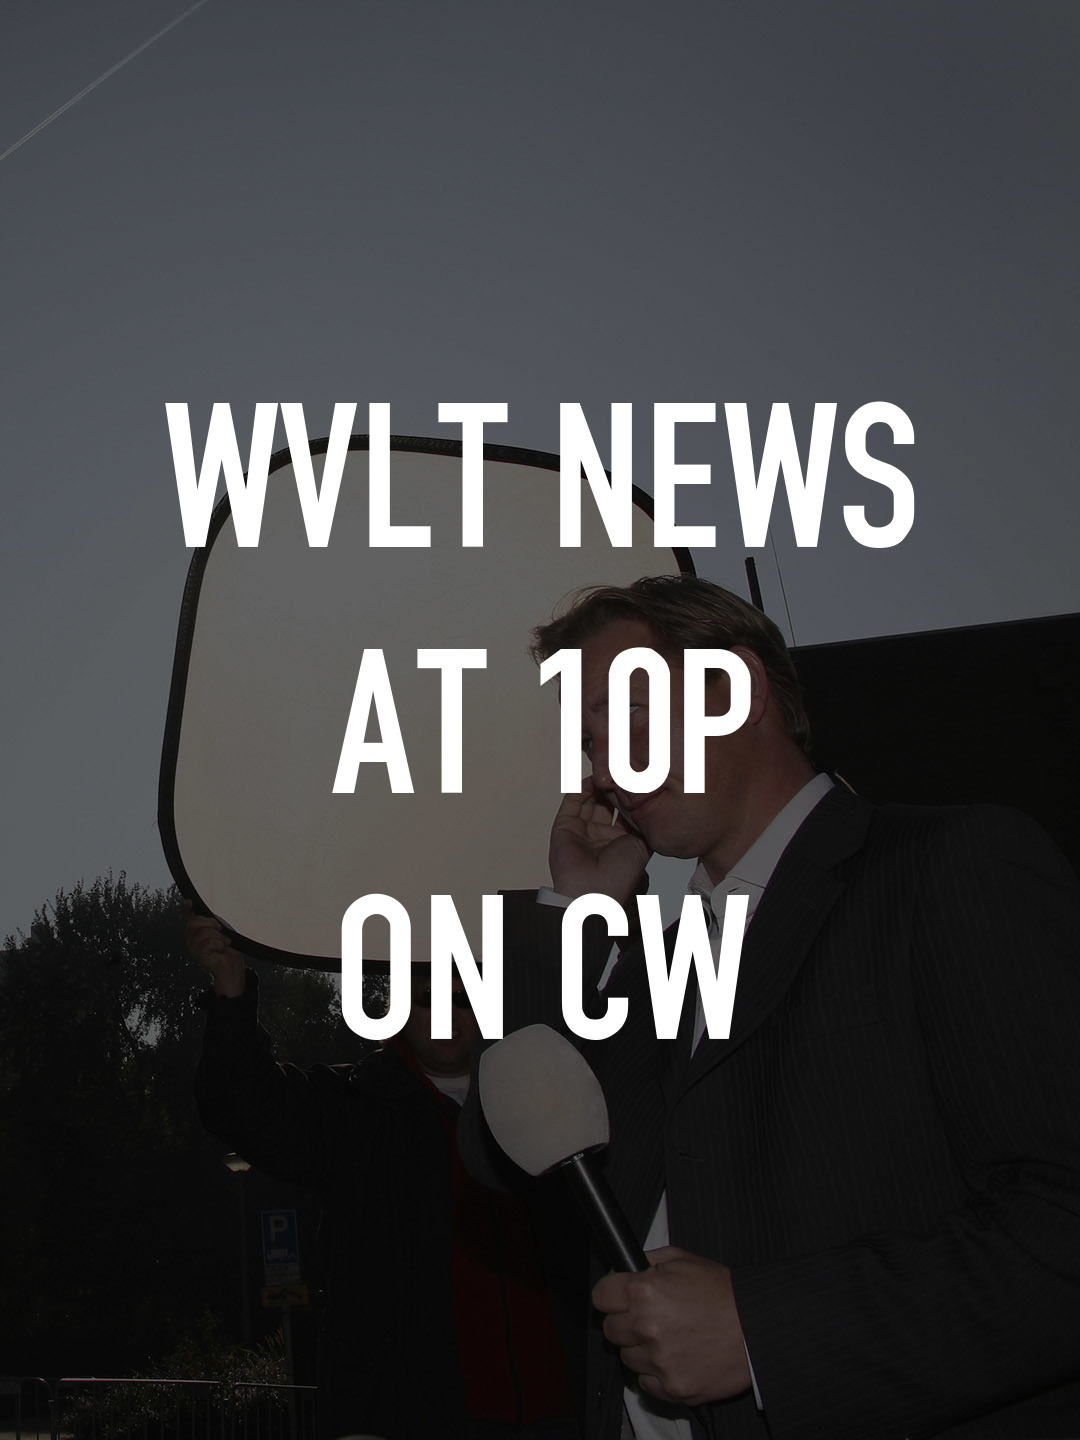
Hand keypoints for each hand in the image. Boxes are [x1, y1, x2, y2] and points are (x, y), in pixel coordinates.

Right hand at [184, 900, 245, 996]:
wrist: (232, 964)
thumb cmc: (227, 946)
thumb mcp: (221, 928)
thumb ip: (210, 919)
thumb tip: (205, 910)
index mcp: (196, 929)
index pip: (187, 916)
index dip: (186, 908)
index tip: (189, 902)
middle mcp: (192, 937)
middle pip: (195, 921)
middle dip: (211, 923)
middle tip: (220, 930)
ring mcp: (193, 947)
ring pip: (203, 932)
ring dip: (218, 937)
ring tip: (223, 943)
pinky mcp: (199, 955)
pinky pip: (208, 943)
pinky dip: (219, 944)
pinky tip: (221, 948)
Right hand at [549, 776, 650, 905]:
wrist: (594, 892)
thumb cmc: (620, 876)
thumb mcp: (642, 845)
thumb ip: (645, 824)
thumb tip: (651, 804)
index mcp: (619, 841)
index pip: (624, 811)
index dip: (630, 796)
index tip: (638, 779)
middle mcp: (600, 834)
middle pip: (607, 802)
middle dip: (615, 786)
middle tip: (622, 769)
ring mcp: (582, 829)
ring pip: (590, 799)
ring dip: (600, 784)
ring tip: (609, 769)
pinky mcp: (565, 824)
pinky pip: (573, 801)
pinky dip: (582, 787)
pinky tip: (594, 777)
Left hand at [592, 1246, 750, 1406]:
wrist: (757, 1328)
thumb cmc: (723, 1293)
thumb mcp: (683, 1260)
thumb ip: (647, 1261)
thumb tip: (623, 1270)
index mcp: (645, 1292)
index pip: (600, 1297)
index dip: (611, 1295)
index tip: (618, 1298)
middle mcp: (647, 1327)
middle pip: (610, 1329)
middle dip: (626, 1322)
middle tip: (650, 1318)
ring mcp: (659, 1361)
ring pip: (627, 1358)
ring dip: (641, 1349)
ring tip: (670, 1337)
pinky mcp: (672, 1388)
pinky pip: (645, 1383)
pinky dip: (656, 1373)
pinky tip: (676, 1357)